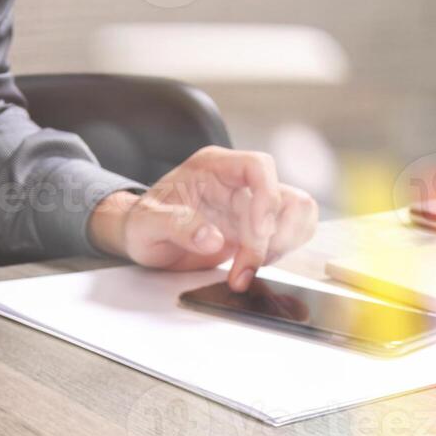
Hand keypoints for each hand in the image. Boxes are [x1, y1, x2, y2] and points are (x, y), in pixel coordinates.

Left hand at [88, 147, 318, 289]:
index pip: (258, 166)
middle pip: (284, 197)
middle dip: (272, 238)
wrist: (139, 238)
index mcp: (213, 167)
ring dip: (282, 246)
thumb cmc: (141, 223)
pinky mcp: (254, 229)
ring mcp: (250, 205)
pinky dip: (280, 254)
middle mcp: (237, 182)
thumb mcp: (146, 224)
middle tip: (245, 268)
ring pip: (296, 214)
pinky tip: (250, 268)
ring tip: (247, 269)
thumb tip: (212, 238)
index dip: (266, 198)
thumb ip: (176, 226)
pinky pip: (288, 235)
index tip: (258, 233)